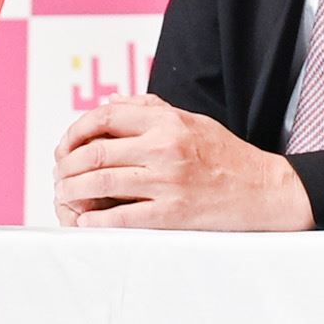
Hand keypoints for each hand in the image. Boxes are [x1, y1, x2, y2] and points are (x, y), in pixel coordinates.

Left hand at [50, 95, 316, 230]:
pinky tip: (84, 221)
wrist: (264, 191)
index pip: (106, 117)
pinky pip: (122, 216)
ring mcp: (167, 181)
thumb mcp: (192, 120)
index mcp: (168, 121)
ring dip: (73, 190)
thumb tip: (111, 103)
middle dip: (67, 164)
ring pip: (102, 181)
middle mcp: (165, 147)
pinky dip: (97, 220)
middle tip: (59, 174)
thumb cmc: (227, 155)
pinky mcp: (172, 213)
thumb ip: (151, 109)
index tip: (66, 144)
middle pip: (96, 151)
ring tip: (62, 195)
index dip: (77, 130)